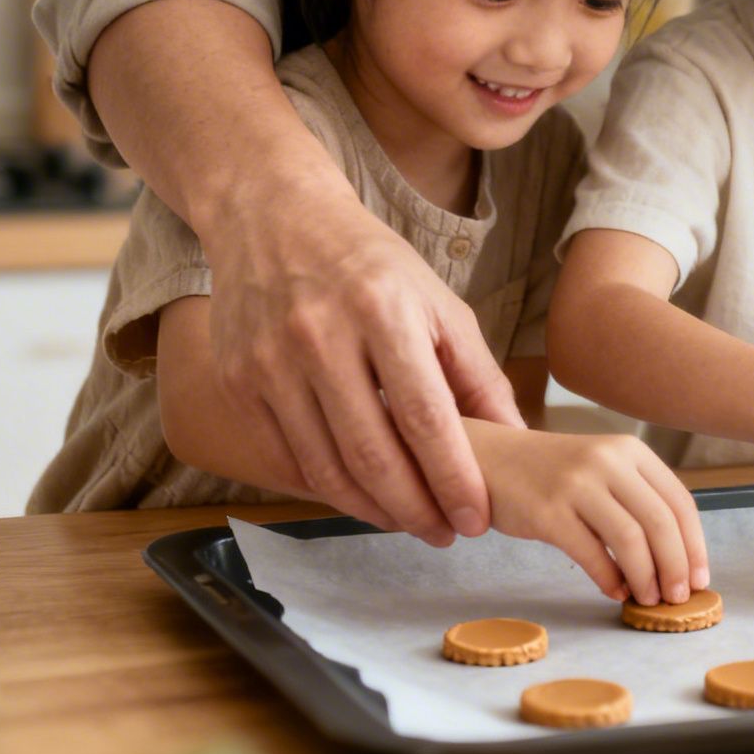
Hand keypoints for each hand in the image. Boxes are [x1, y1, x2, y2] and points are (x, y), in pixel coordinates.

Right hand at [203, 183, 522, 546]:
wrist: (273, 219)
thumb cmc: (371, 265)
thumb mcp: (438, 303)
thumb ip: (477, 374)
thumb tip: (517, 439)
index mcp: (383, 312)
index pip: (425, 418)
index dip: (453, 479)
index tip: (476, 519)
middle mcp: (320, 338)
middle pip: (373, 454)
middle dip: (415, 509)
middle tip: (444, 533)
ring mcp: (269, 363)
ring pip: (326, 468)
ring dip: (373, 510)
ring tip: (408, 521)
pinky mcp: (236, 382)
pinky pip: (287, 459)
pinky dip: (328, 489)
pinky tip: (360, 497)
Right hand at [472, 424, 707, 605]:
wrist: (489, 459)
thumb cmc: (552, 473)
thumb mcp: (602, 469)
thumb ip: (637, 499)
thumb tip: (676, 558)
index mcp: (630, 451)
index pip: (680, 501)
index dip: (695, 545)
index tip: (701, 577)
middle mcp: (608, 461)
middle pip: (660, 522)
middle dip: (677, 566)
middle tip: (678, 597)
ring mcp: (577, 484)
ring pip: (630, 539)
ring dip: (646, 577)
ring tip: (648, 599)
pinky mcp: (547, 511)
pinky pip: (591, 554)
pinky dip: (609, 579)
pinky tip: (615, 592)